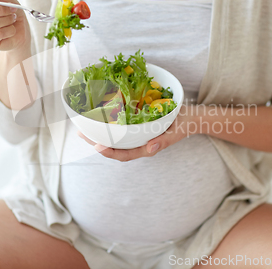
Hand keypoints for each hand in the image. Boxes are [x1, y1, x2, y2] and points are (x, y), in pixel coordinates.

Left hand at [77, 106, 195, 161]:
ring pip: (115, 138)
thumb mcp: (177, 131)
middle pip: (115, 147)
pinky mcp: (138, 126)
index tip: (96, 146)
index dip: (110, 152)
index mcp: (147, 147)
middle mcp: (139, 143)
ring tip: (84, 126)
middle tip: (81, 133)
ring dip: (99, 133)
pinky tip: (99, 117)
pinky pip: (120, 128)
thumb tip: (151, 148)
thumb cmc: (184, 124)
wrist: (191, 117)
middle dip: (97, 142)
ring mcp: (137, 135)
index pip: (125, 154)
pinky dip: (108, 124)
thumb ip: (165, 140)